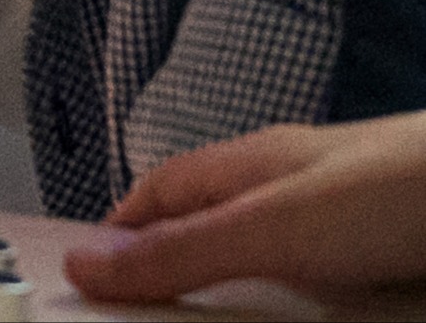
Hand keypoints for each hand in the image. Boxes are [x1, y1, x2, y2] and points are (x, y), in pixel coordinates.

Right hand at [65, 113, 425, 302]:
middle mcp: (297, 194)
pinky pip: (335, 302)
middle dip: (188, 281)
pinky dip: (315, 319)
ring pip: (283, 276)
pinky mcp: (393, 269)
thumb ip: (186, 249)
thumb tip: (80, 261)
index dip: (123, 232)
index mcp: (252, 168)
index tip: (89, 283)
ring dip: (256, 310)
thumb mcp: (275, 227)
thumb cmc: (397, 188)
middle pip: (220, 239)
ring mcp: (351, 233)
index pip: (162, 195)